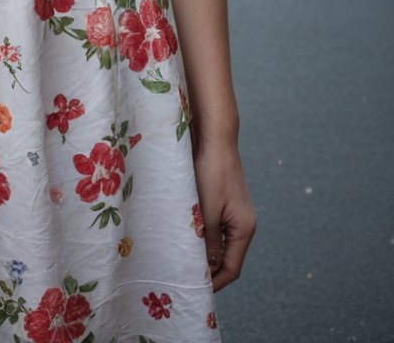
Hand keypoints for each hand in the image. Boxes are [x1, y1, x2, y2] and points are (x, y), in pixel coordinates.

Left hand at [193, 139, 256, 291]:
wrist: (215, 138)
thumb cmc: (211, 172)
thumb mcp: (206, 210)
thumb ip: (207, 240)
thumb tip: (207, 268)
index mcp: (244, 228)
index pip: (232, 268)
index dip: (214, 282)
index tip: (194, 289)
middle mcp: (243, 224)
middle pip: (227, 258)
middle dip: (208, 270)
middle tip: (184, 277)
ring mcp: (235, 213)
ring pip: (219, 243)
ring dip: (204, 252)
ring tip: (182, 260)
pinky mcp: (225, 203)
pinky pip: (215, 228)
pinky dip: (203, 236)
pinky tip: (186, 237)